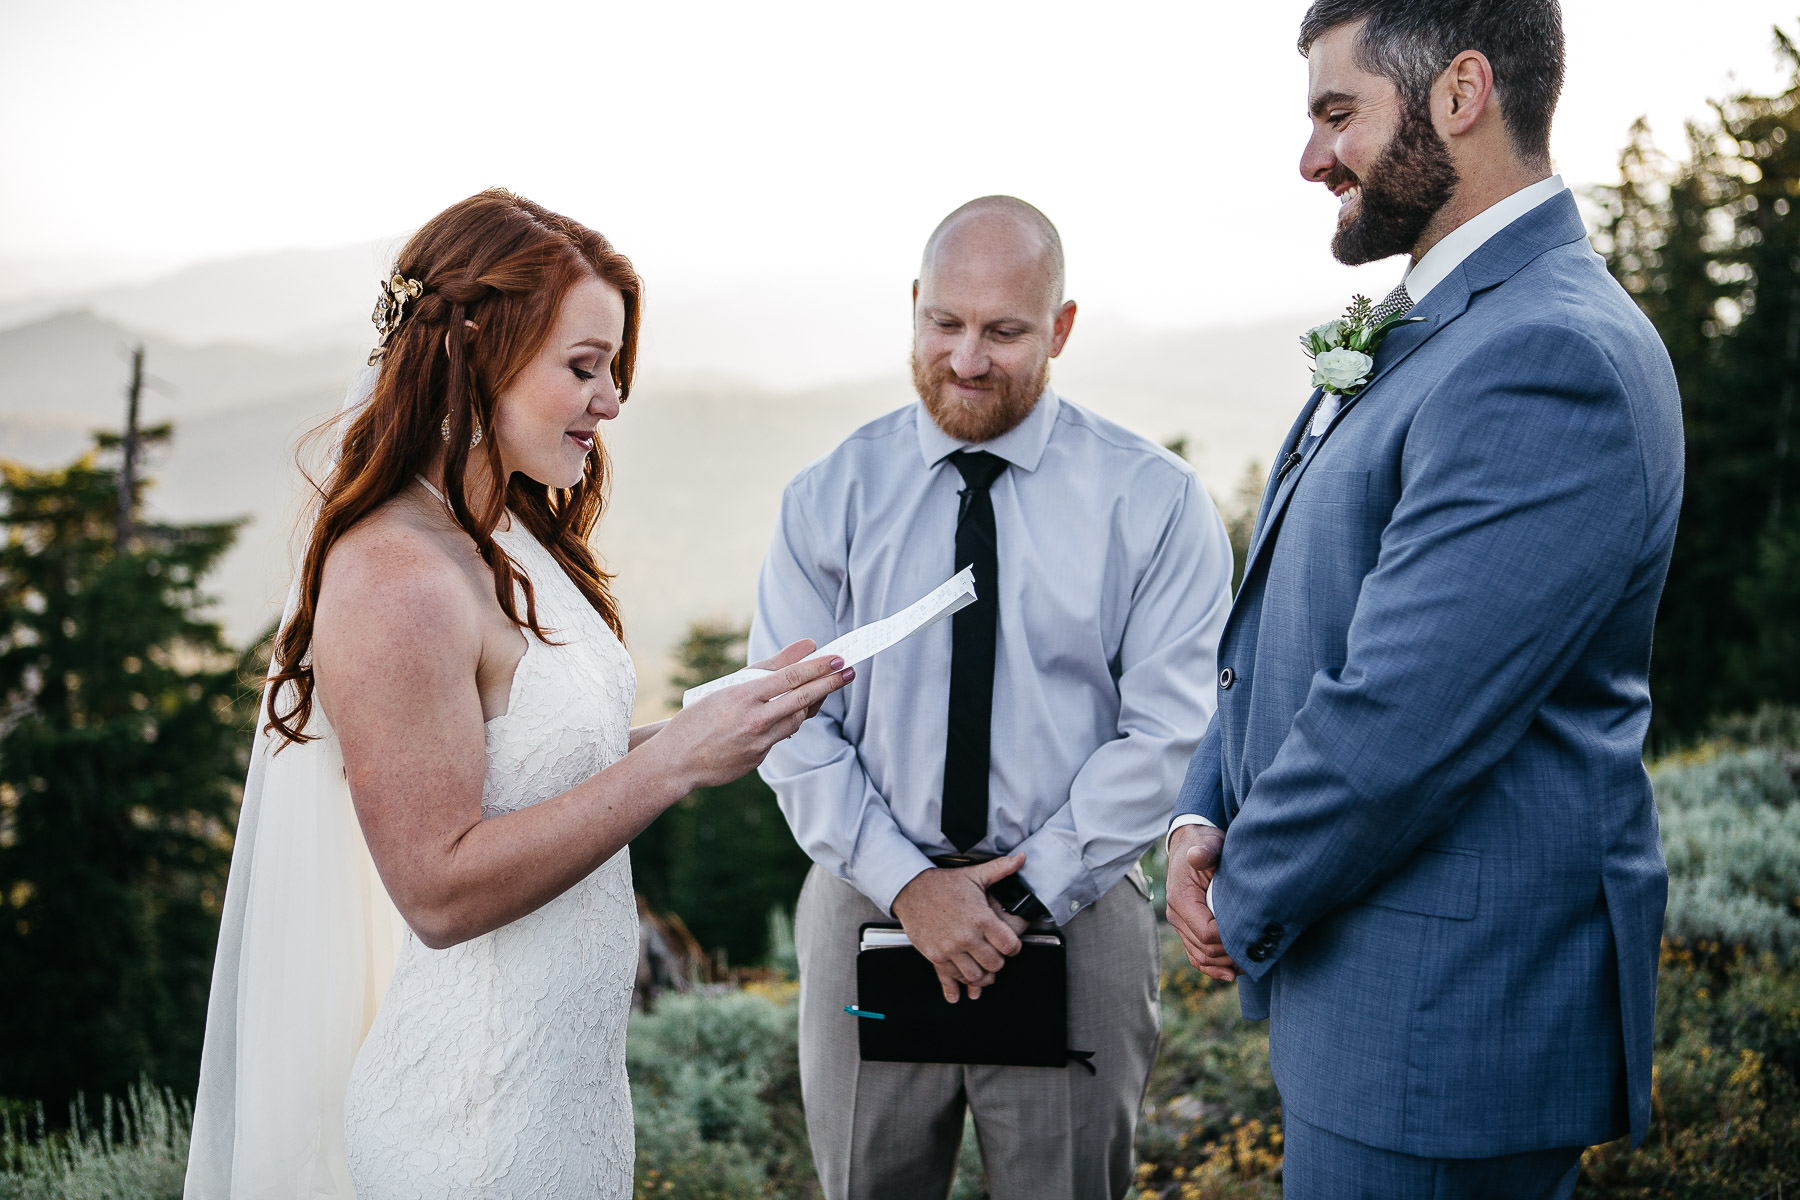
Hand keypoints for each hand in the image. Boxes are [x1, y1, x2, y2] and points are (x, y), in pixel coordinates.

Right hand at [659, 640, 852, 789]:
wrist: (675, 761)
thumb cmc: (699, 716)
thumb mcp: (729, 686)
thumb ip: (770, 666)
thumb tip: (808, 645)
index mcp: (743, 696)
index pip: (790, 677)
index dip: (818, 667)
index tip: (838, 658)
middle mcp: (754, 720)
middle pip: (802, 699)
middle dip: (830, 684)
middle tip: (849, 671)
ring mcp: (758, 743)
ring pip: (796, 720)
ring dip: (809, 705)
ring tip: (819, 691)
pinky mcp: (758, 759)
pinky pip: (779, 737)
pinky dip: (784, 723)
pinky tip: (785, 713)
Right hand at [891, 854, 1029, 1002]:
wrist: (910, 888)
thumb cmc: (942, 884)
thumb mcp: (974, 875)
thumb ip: (1000, 869)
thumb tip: (1021, 858)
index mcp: (981, 918)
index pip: (1009, 946)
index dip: (1014, 948)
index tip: (1010, 946)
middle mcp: (967, 937)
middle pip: (995, 964)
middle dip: (998, 962)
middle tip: (995, 957)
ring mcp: (950, 949)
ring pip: (975, 976)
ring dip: (982, 977)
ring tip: (983, 971)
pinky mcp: (935, 956)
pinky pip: (950, 979)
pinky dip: (957, 988)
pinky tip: (960, 993)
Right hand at [1165, 824, 1239, 981]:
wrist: (1192, 844)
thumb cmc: (1204, 844)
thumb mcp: (1208, 843)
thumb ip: (1204, 852)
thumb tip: (1197, 857)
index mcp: (1181, 899)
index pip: (1206, 933)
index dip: (1230, 940)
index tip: (1254, 935)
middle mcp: (1176, 915)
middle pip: (1205, 950)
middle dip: (1231, 956)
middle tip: (1260, 953)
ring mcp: (1180, 924)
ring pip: (1201, 957)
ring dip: (1224, 965)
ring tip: (1250, 964)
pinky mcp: (1187, 929)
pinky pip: (1196, 956)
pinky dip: (1212, 968)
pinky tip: (1231, 974)